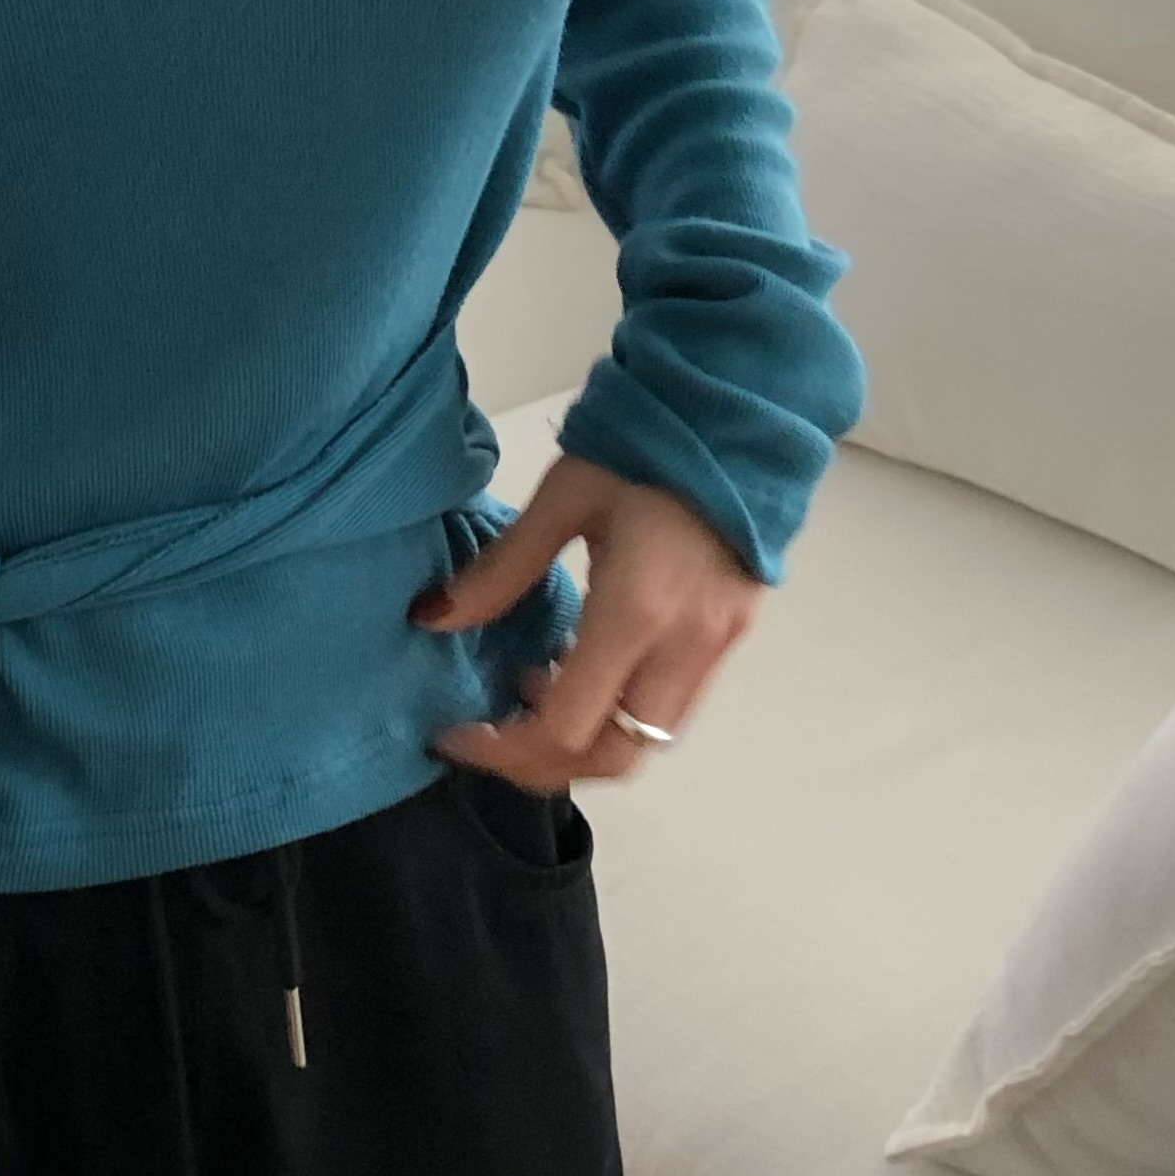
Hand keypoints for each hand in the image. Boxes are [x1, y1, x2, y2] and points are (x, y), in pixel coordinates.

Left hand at [415, 453, 760, 791]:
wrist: (740, 412)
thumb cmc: (646, 445)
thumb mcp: (562, 498)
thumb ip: (501, 570)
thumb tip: (434, 618)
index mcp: (638, 610)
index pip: (568, 729)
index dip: (504, 750)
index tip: (456, 735)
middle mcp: (687, 644)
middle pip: (615, 757)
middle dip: (545, 763)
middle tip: (491, 735)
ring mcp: (719, 645)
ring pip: (648, 742)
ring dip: (584, 740)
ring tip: (532, 692)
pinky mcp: (733, 635)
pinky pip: (671, 707)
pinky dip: (618, 712)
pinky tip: (578, 668)